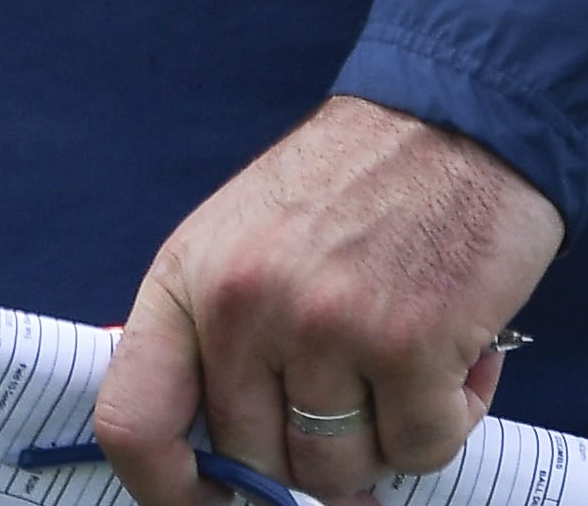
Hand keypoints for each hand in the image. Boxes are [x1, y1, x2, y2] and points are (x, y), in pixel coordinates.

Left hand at [91, 96, 562, 504]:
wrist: (455, 120)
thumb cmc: (351, 190)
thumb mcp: (242, 243)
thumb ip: (217, 339)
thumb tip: (208, 458)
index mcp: (186, 280)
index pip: (132, 422)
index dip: (165, 491)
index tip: (213, 502)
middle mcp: (242, 306)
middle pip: (255, 463)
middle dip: (310, 452)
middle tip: (357, 394)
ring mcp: (323, 327)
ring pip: (339, 471)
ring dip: (383, 436)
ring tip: (403, 359)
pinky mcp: (410, 345)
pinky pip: (423, 450)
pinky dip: (449, 417)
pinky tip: (455, 351)